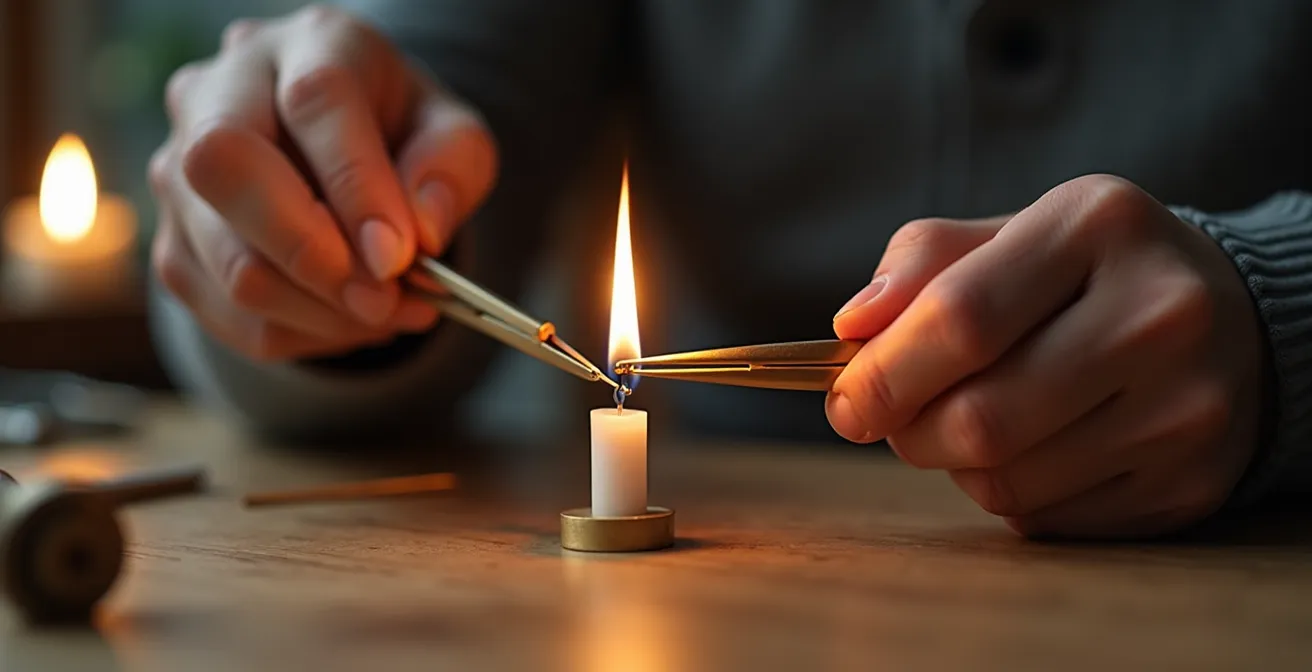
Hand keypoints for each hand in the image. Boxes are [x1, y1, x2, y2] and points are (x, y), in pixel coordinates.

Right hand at [149, 5, 496, 359]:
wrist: (348, 155)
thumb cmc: (404, 138)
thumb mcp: (454, 139)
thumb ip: (449, 173)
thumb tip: (419, 235)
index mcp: (309, 45)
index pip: (315, 102)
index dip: (356, 185)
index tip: (399, 255)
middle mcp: (221, 90)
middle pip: (224, 166)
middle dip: (312, 254)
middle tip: (381, 298)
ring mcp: (179, 168)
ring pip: (226, 259)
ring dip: (317, 310)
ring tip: (388, 314)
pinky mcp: (173, 241)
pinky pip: (225, 312)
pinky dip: (298, 334)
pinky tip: (349, 322)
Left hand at [826, 175, 1267, 537]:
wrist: (1237, 319)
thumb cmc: (1085, 274)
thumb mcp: (1010, 234)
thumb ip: (923, 264)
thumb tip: (851, 329)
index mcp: (1097, 226)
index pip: (961, 318)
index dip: (882, 373)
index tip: (844, 401)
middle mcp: (1160, 312)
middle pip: (980, 418)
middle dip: (909, 432)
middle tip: (897, 420)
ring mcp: (1186, 406)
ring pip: (1007, 482)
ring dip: (956, 466)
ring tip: (971, 424)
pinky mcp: (1192, 481)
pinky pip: (1047, 519)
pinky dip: (1010, 496)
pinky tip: (1033, 450)